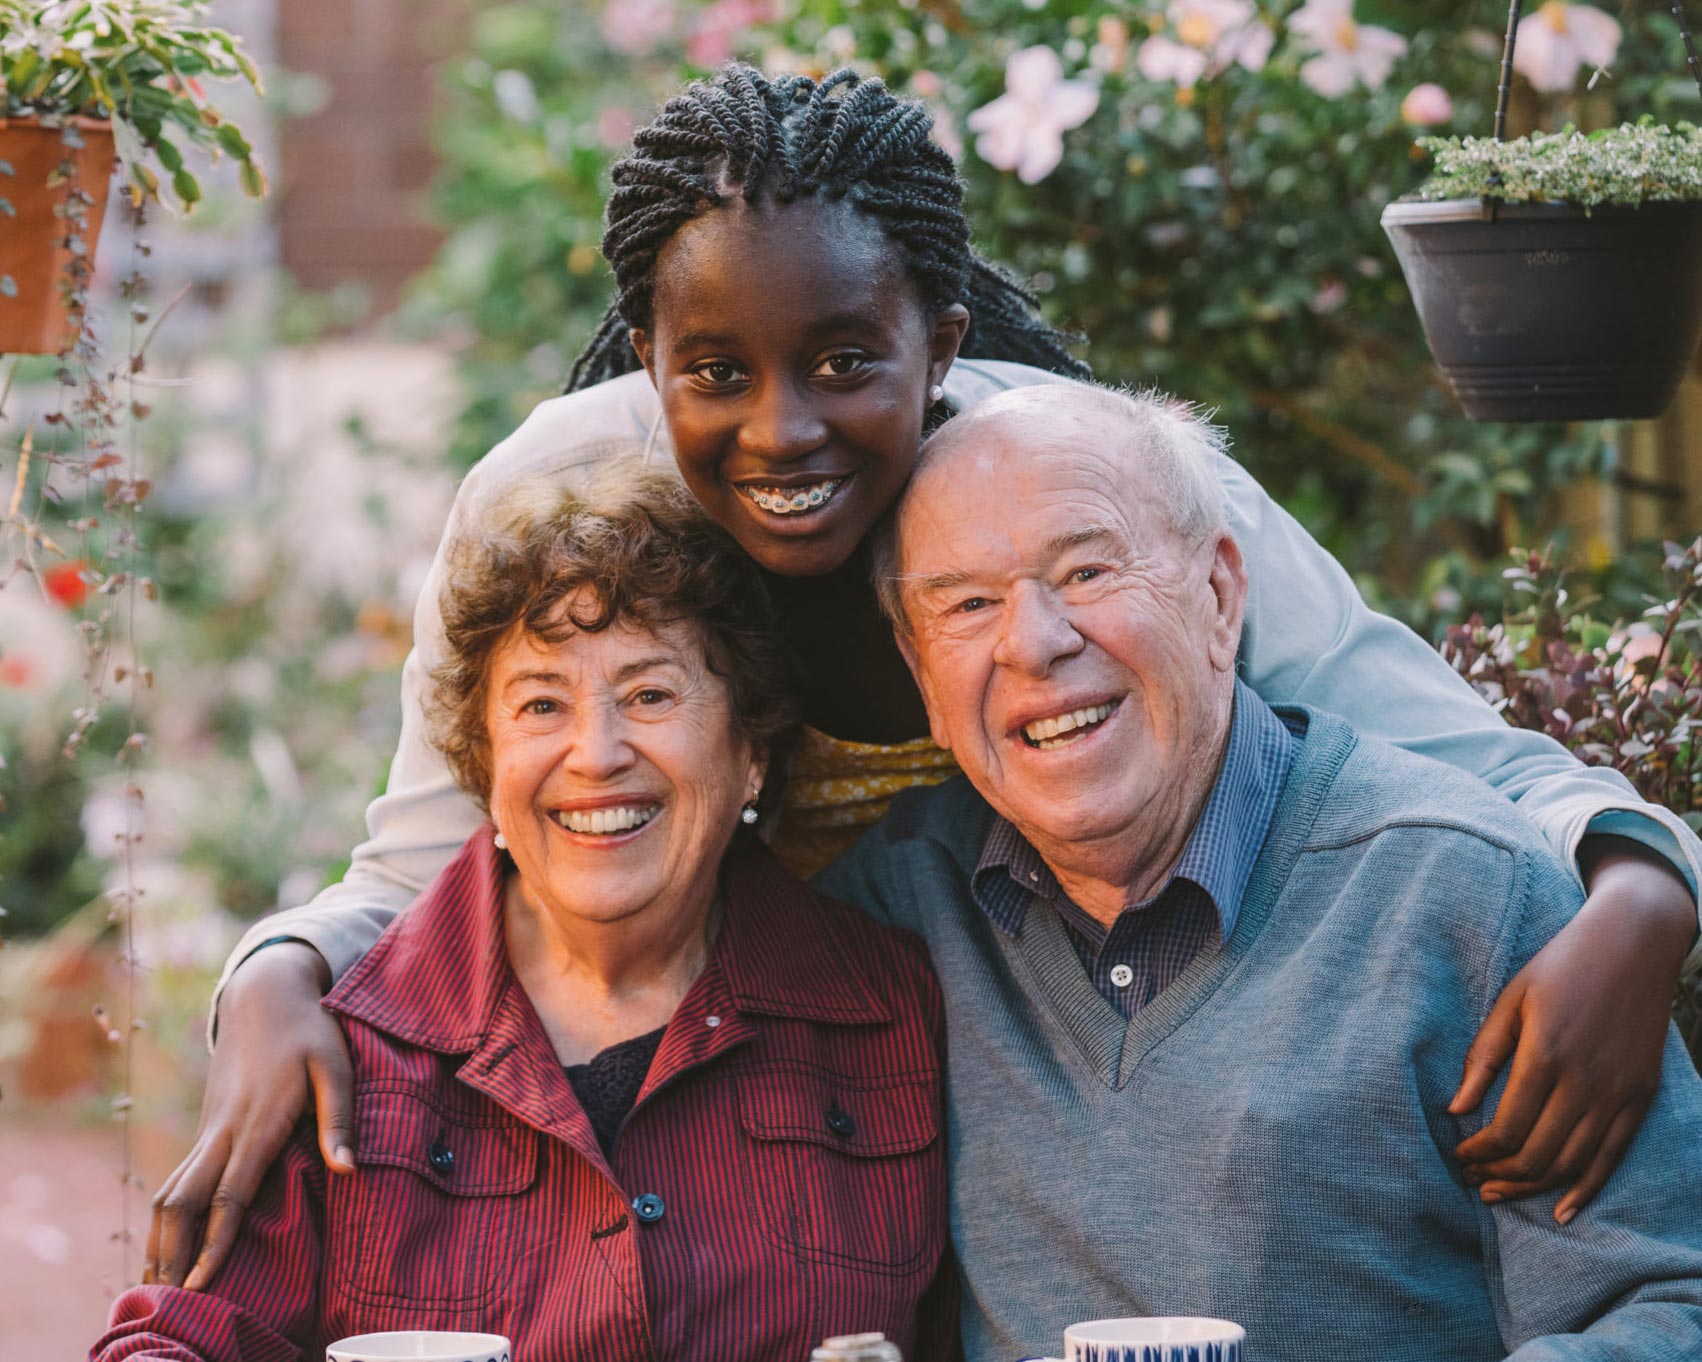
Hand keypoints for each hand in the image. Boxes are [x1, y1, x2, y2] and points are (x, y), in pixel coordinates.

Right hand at [145, 942, 355, 1289]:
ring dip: (161, 1237)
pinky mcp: (207, 1126)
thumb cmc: (310, 1029)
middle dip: (172, 1252)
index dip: (215, 1241)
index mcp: (257, 1120)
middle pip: (183, 1201)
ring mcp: (209, 1127)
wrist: (264, 993)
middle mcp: (223, 1129)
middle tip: (169, 1298)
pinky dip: (168, 1215)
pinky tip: (169, 1242)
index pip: (229, 1194)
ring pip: (171, 1191)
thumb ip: (340, 1119)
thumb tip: (350, 1170)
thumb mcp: (336, 1065)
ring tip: (159, 1283)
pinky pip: (178, 1178)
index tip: (203, 1281)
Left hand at [1449, 837, 1695, 1222]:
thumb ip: (1483, 1056)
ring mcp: (1619, 1093)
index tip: (1458, 1155)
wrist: (1634, 945)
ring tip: (1500, 1192)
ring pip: (1573, 1164)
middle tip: (1473, 1182)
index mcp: (1546, 1054)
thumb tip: (1454, 1109)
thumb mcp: (1511, 1000)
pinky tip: (1562, 1211)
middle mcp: (1586, 1081)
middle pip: (1538, 1155)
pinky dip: (1586, 1189)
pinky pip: (1613, 1157)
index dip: (1478, 1152)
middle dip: (1499, 1176)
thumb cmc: (1560, 966)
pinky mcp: (1641, 1097)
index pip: (1506, 1128)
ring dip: (1533, 1187)